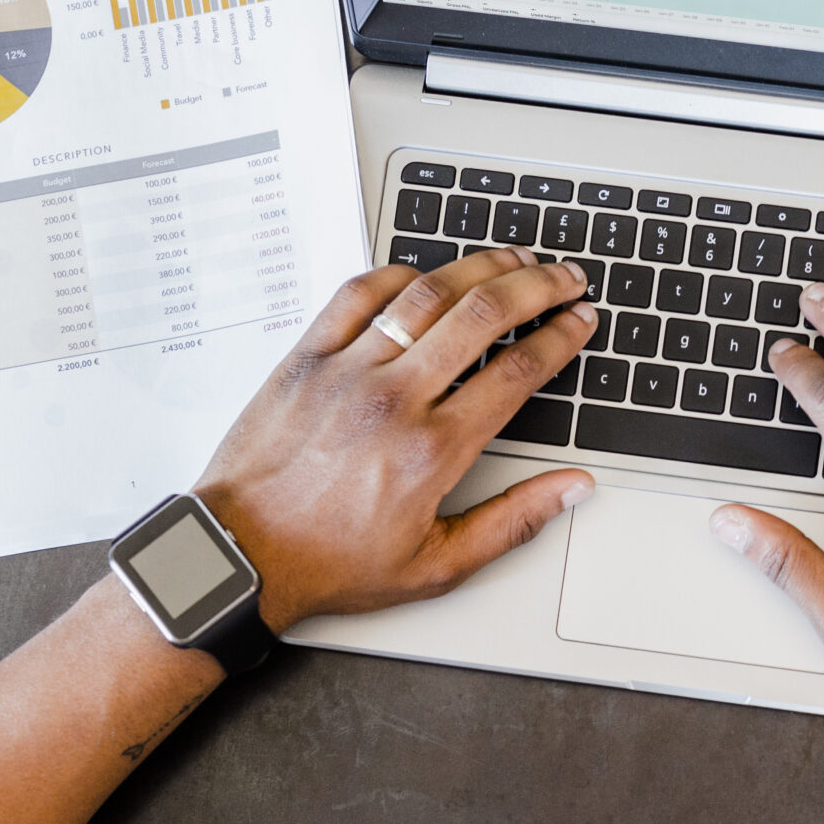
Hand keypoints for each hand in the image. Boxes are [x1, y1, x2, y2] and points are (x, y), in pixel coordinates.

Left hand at [193, 249, 598, 631]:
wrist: (244, 556)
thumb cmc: (332, 562)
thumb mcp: (437, 564)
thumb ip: (514, 522)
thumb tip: (572, 488)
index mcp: (434, 450)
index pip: (518, 371)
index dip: (561, 336)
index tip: (579, 319)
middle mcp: (395, 399)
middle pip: (483, 315)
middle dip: (536, 285)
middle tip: (562, 276)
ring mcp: (348, 371)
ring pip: (427, 293)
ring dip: (479, 267)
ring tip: (512, 259)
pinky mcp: (306, 358)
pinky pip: (358, 293)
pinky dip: (399, 274)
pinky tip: (426, 274)